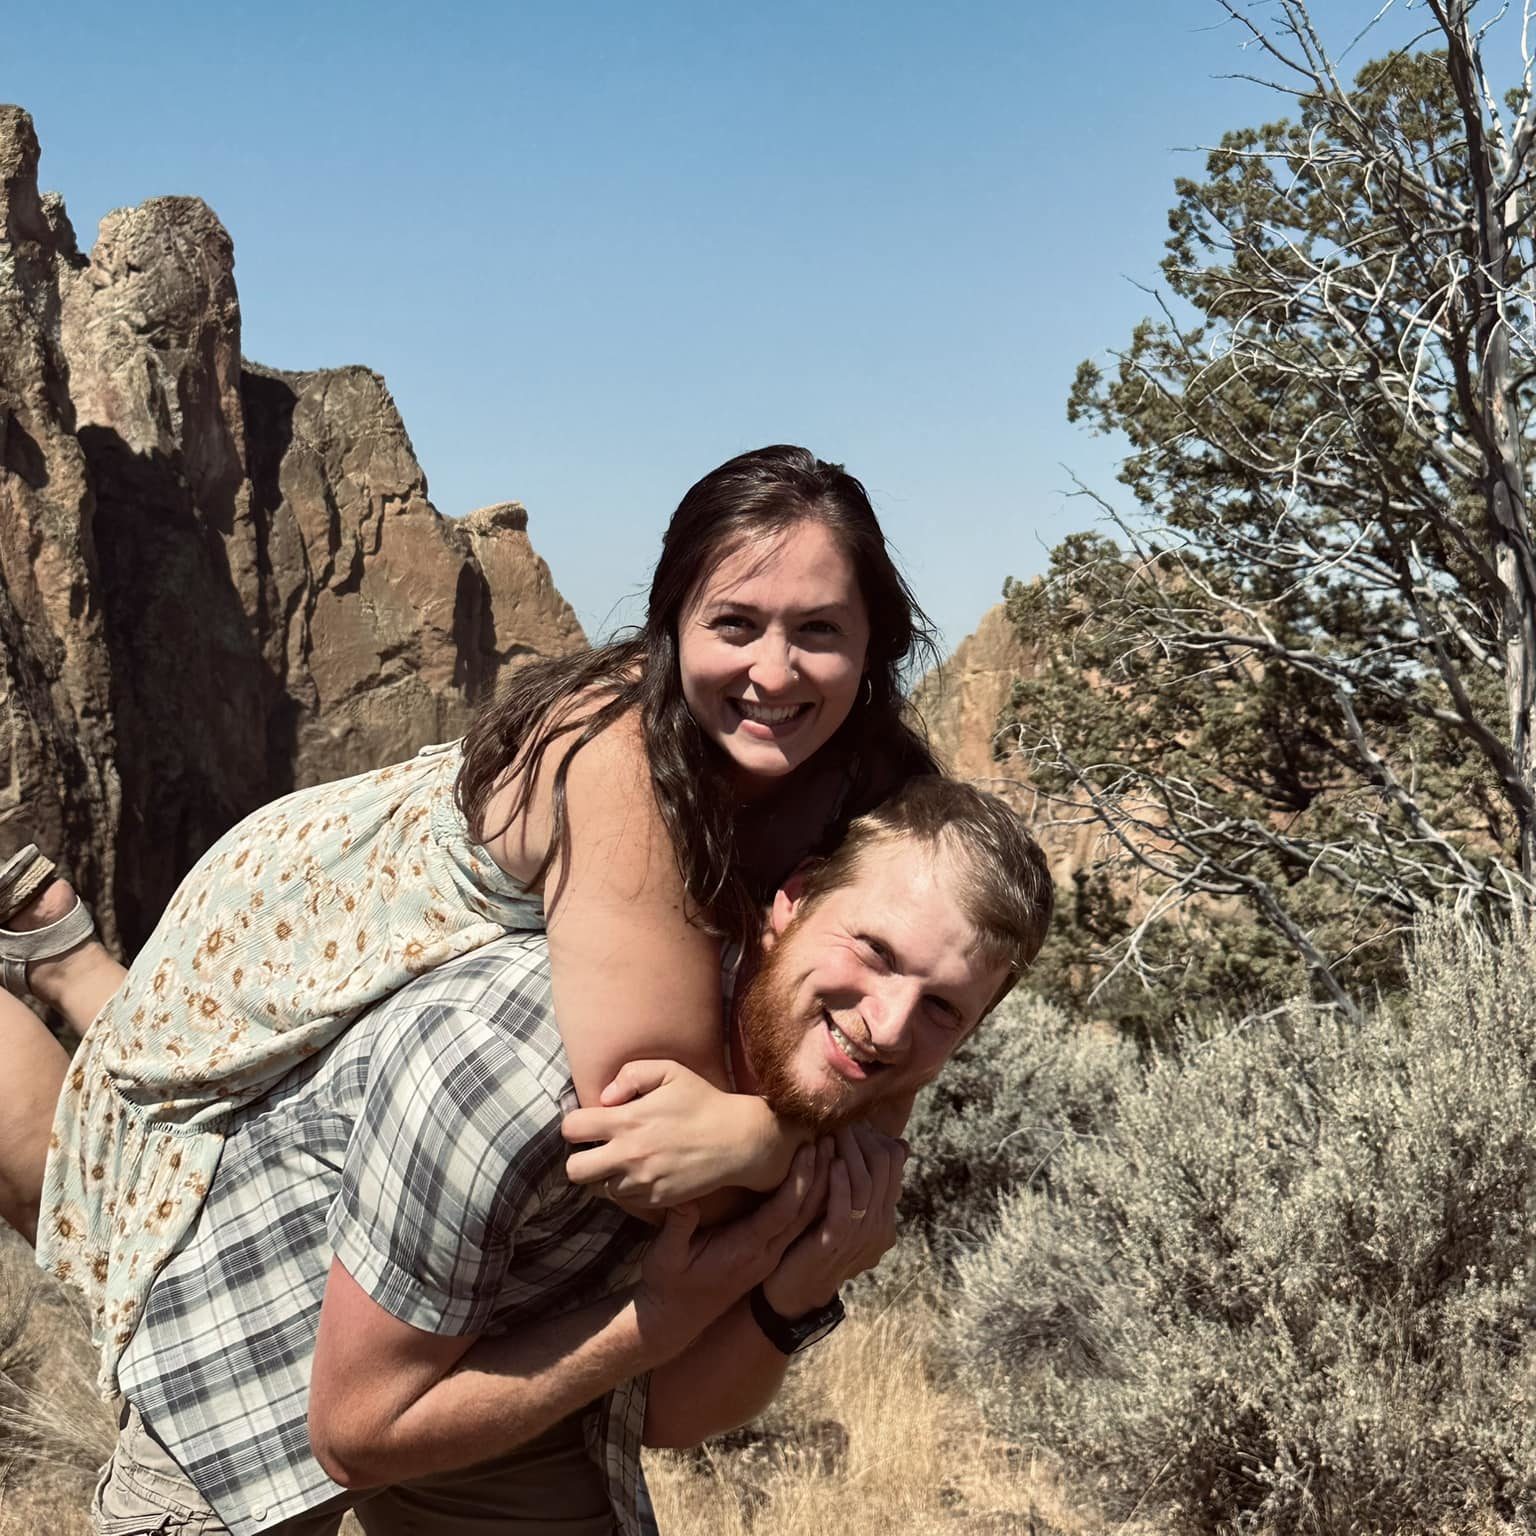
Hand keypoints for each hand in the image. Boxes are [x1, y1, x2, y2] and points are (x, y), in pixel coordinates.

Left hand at [562, 1060, 801, 1207]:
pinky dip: (629, 1188)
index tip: (588, 1123)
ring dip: (606, 1175)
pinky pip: (625, 1200)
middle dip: (579, 1158)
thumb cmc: (703, 1101)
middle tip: (596, 1149)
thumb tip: (604, 1097)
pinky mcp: (655, 1201)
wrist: (737, 1140)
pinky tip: (645, 1172)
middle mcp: (629, 1155)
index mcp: (628, 1121)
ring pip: (599, 1188)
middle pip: (574, 1170)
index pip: (572, 1129)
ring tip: (624, 1161)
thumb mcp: (671, 1071)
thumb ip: (632, 1074)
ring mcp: (642, 1182)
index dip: (575, 1125)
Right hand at [634, 1143, 826, 1359]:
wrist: (674, 1319)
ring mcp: (769, 1256)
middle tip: (831, 1138)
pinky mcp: (767, 1254)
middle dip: (820, 1174)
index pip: (783, 1212)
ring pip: (805, 1219)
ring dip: (820, 1185)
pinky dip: (810, 1199)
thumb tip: (685, 1192)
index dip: (799, 1180)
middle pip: (804, 1212)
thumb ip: (678, 1225)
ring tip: (829, 1149)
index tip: (808, 1148)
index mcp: (745, 1251)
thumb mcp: (664, 1257)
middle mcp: (765, 1254)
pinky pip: (798, 1224)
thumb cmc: (667, 1284)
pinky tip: (815, 1174)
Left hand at [761, 1124, 907, 1318]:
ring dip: (850, 1154)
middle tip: (843, 1120)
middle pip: (884, 1169)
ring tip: (835, 1133)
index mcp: (884, 1218)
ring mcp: (861, 1239)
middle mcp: (879, 1228)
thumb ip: (852, 1183)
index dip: (874, 1136)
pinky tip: (830, 1162)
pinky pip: (845, 1210)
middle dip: (862, 1140)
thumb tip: (855, 1142)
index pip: (893, 1164)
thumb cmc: (811, 1243)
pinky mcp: (835, 1246)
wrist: (793, 1293)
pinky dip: (839, 1183)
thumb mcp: (838, 1210)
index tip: (853, 1120)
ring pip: (866, 1186)